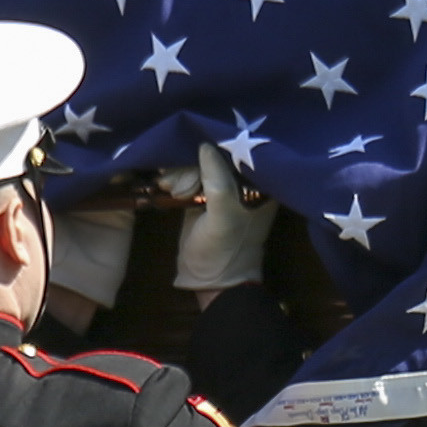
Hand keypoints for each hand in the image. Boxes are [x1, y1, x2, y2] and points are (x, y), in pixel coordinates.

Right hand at [174, 145, 268, 295]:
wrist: (210, 282)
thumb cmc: (225, 251)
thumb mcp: (222, 216)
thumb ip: (218, 181)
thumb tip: (205, 146)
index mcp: (261, 185)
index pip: (242, 150)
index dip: (219, 145)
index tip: (195, 145)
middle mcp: (244, 183)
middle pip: (218, 153)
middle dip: (193, 161)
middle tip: (177, 180)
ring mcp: (222, 189)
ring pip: (200, 163)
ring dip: (180, 172)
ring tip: (170, 188)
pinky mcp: (203, 196)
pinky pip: (189, 176)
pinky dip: (176, 178)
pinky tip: (166, 186)